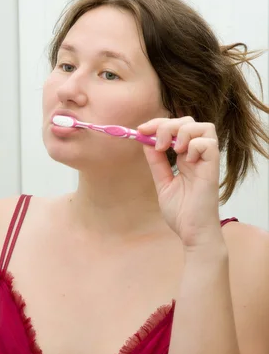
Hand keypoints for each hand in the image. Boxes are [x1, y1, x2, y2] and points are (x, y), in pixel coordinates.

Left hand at [137, 116, 222, 247]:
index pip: (176, 127)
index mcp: (186, 157)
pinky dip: (194, 146)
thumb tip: (145, 140)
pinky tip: (187, 161)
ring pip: (204, 127)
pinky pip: (209, 144)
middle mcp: (197, 155)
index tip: (140, 130)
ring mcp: (206, 161)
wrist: (192, 232)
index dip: (158, 124)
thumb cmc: (182, 212)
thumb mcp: (162, 182)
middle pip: (189, 121)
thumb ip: (157, 162)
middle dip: (168, 125)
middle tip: (157, 143)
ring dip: (183, 132)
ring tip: (173, 149)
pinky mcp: (213, 169)